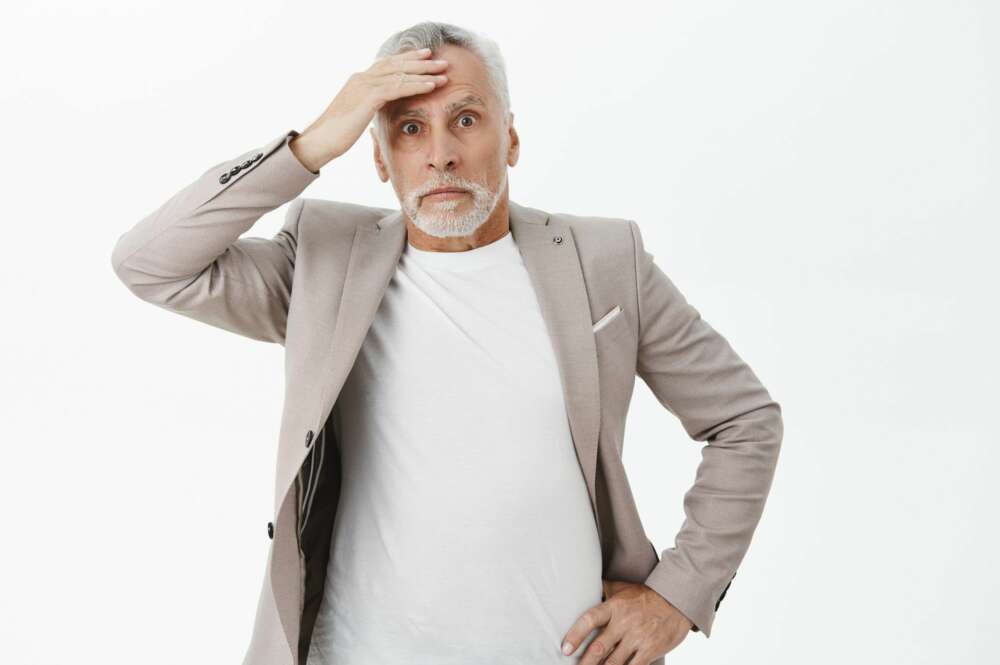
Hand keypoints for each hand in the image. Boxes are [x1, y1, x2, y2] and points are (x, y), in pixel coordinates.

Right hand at [290, 47, 449, 170]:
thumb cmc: (336, 134)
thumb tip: (378, 109)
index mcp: (359, 80)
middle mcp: (361, 78)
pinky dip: (416, 85)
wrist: (319, 141)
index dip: (406, 59)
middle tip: (440, 59)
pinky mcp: (368, 98)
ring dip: (424, 72)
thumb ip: (368, 107)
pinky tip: (432, 85)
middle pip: (396, 64)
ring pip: (400, 73)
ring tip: (444, 71)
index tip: (425, 57)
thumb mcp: (356, 116)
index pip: (387, 64)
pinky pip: (397, 88)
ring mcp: (364, 86)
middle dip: (420, 61)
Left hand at [560, 579, 692, 663]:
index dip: (575, 635)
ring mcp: (638, 638)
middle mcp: (624, 623)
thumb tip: (582, 586)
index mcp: (614, 607)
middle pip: (599, 647)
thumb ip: (603, 590)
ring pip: (614, 662)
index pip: (590, 620)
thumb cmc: (645, 596)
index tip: (565, 649)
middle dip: (585, 663)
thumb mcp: (622, 588)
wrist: (676, 601)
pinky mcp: (650, 650)